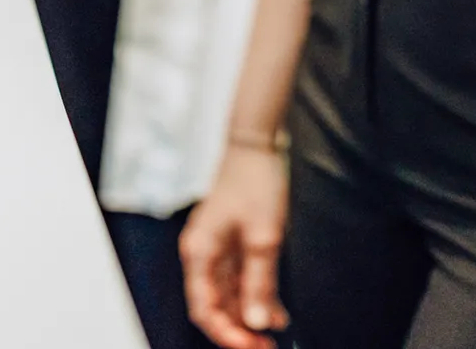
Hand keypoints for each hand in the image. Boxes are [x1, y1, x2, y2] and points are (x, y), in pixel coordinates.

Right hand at [180, 147, 289, 348]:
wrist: (257, 146)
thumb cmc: (254, 182)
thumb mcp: (263, 237)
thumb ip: (259, 283)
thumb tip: (257, 321)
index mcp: (200, 253)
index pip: (204, 308)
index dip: (226, 333)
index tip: (251, 346)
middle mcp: (203, 254)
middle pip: (215, 306)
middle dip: (239, 330)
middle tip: (265, 347)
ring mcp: (218, 250)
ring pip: (229, 296)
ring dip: (249, 316)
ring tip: (273, 336)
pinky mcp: (233, 244)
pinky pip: (241, 280)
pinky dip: (256, 297)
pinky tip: (276, 312)